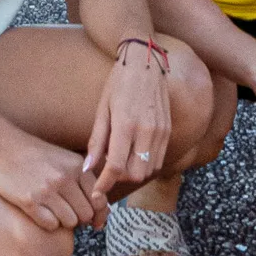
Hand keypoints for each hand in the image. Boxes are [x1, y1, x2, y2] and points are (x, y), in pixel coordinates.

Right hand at [0, 134, 102, 232]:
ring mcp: (47, 190)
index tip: (95, 222)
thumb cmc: (37, 157)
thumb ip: (85, 181)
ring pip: (70, 222)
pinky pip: (50, 225)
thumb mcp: (66, 160)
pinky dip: (47, 224)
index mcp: (78, 167)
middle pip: (86, 215)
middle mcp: (65, 178)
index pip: (99, 200)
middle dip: (79, 219)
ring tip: (52, 210)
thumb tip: (103, 210)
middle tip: (68, 213)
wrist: (4, 147)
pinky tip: (40, 212)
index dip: (99, 214)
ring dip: (63, 222)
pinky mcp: (29, 200)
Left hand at [80, 43, 176, 198]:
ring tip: (120, 162)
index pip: (116, 167)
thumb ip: (96, 141)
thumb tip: (87, 169)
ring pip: (149, 170)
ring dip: (133, 173)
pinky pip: (159, 159)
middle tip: (107, 172)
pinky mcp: (168, 130)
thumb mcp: (102, 109)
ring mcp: (161, 131)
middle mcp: (147, 130)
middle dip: (120, 180)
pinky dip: (146, 165)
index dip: (105, 184)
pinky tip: (134, 155)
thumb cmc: (118, 83)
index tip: (96, 193)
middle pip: (135, 175)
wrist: (145, 62)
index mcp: (126, 124)